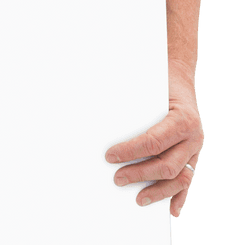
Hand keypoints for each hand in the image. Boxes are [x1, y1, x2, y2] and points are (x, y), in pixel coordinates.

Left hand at [106, 71, 203, 216]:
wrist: (179, 77)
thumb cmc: (158, 82)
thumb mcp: (145, 87)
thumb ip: (126, 100)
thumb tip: (91, 109)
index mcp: (182, 119)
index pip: (154, 141)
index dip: (131, 151)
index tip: (109, 156)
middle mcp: (193, 136)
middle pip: (167, 165)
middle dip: (140, 174)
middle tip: (117, 179)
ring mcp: (196, 149)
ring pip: (181, 178)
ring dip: (158, 191)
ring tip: (138, 199)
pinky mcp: (194, 156)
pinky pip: (189, 180)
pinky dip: (180, 196)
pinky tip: (171, 209)